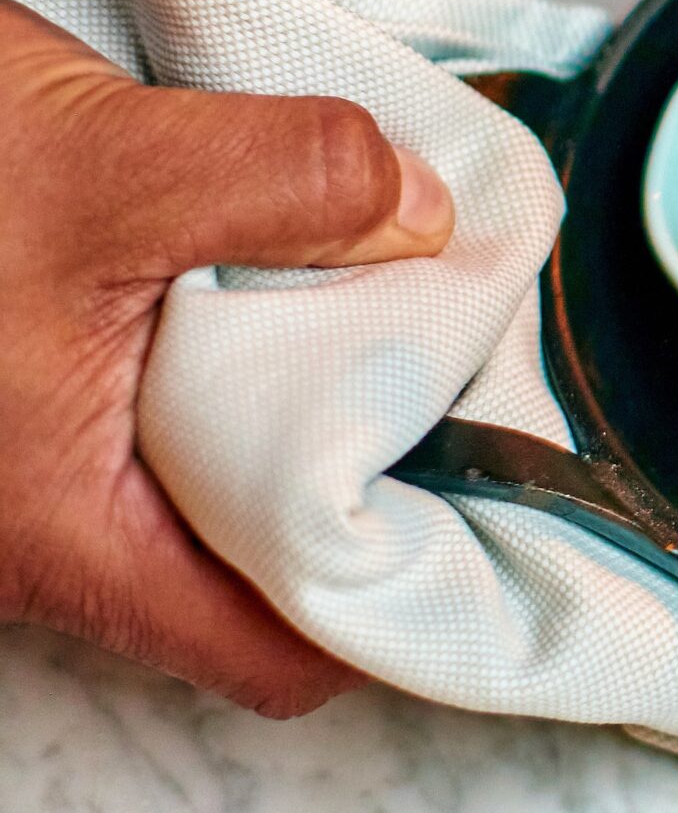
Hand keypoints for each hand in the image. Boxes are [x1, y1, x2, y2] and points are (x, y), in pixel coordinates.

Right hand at [0, 0, 453, 715]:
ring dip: (309, 389)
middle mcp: (51, 527)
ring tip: (406, 293)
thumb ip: (291, 186)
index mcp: (69, 533)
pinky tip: (308, 255)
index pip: (278, 647)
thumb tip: (426, 215)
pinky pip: (174, 402)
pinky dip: (250, 342)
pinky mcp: (33, 392)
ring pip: (220, 469)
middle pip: (266, 552)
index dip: (398, 592)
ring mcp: (37, 462)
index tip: (496, 500)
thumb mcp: (112, 165)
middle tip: (472, 365)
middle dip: (374, 464)